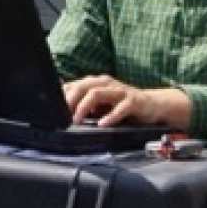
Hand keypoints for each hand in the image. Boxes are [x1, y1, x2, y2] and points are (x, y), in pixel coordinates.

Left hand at [62, 75, 192, 128]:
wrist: (153, 106)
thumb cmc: (122, 106)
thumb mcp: (100, 105)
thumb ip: (84, 105)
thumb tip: (61, 111)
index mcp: (96, 82)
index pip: (74, 85)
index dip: (62, 97)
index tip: (53, 111)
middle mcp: (106, 83)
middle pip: (83, 86)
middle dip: (70, 101)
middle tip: (62, 116)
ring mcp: (120, 91)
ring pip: (97, 93)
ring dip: (84, 107)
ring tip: (77, 120)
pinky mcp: (133, 101)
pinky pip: (120, 108)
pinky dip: (110, 116)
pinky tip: (102, 125)